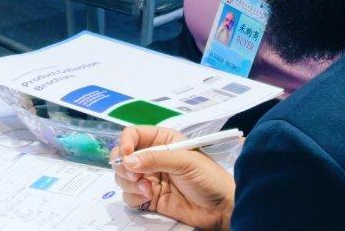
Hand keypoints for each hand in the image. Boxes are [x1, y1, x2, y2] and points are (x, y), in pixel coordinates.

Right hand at [112, 127, 235, 230]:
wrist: (221, 209)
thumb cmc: (209, 178)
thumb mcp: (185, 161)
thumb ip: (156, 159)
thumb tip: (129, 160)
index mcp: (162, 140)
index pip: (134, 135)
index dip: (125, 143)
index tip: (126, 154)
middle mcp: (153, 158)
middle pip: (123, 156)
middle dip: (123, 166)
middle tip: (134, 176)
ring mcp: (150, 178)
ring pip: (123, 177)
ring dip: (130, 183)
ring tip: (148, 189)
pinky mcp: (150, 198)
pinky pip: (129, 196)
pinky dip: (134, 197)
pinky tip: (149, 198)